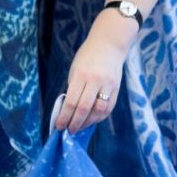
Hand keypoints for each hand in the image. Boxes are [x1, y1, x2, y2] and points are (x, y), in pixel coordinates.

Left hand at [54, 12, 136, 133]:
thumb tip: (69, 109)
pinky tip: (91, 121)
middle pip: (84, 109)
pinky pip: (108, 108)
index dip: (65, 117)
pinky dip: (99, 117)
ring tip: (79, 128)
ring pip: (98, 111)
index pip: (71, 102)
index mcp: (81, 75)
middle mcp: (95, 81)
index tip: (59, 126)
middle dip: (75, 123)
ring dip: (87, 123)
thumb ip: (74, 87)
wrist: (109, 44)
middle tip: (68, 131)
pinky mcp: (116, 88)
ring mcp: (108, 85)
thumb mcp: (75, 69)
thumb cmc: (87, 56)